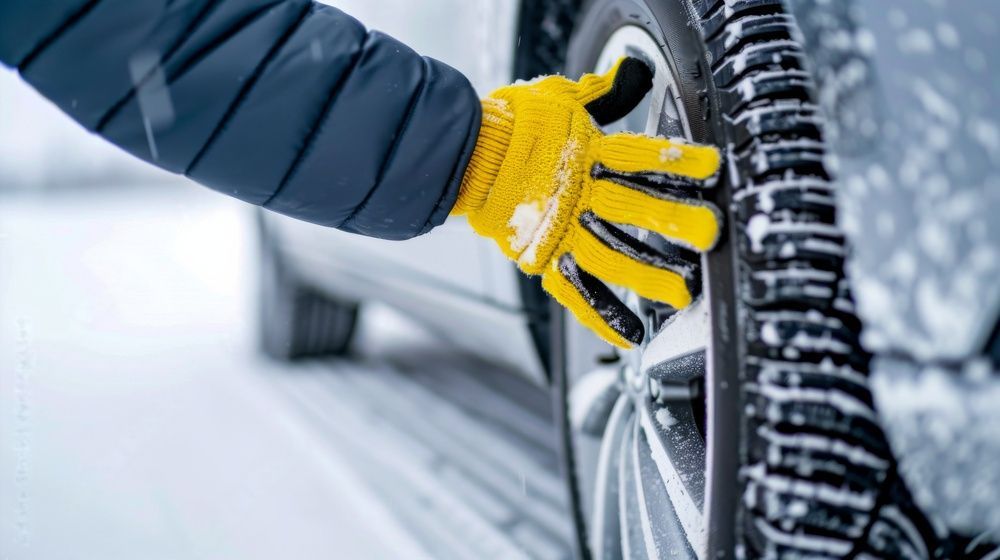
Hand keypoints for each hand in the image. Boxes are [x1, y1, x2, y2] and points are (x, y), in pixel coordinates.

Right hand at [453, 57, 721, 348]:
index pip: (639, 157)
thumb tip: (632, 72)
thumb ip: (598, 94)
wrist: (465, 158)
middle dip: (674, 222)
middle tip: (710, 234)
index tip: (712, 170)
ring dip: (647, 276)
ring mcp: (559, 231)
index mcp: (585, 153)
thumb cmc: (512, 125)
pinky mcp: (542, 257)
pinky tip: (631, 334)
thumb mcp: (557, 99)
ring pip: (610, 258)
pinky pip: (575, 292)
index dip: (677, 162)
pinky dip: (601, 315)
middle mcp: (577, 195)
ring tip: (680, 294)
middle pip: (632, 209)